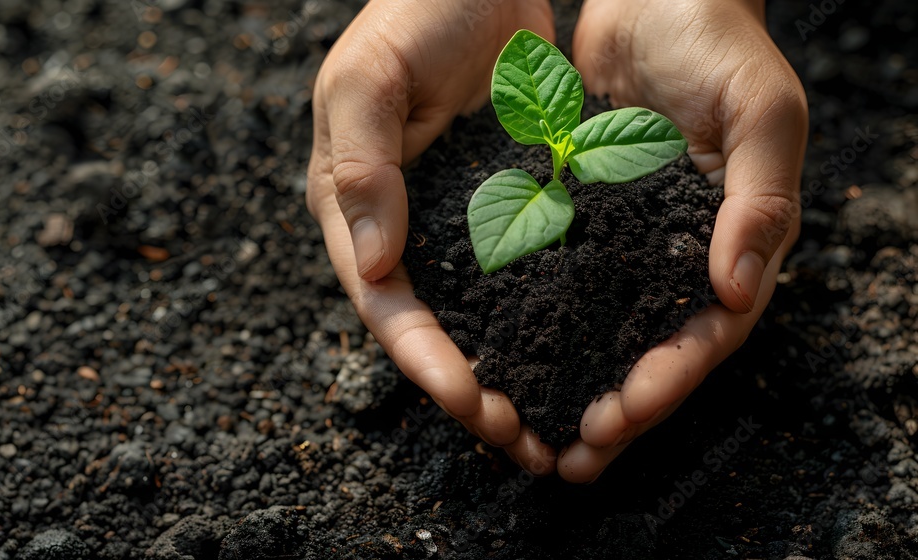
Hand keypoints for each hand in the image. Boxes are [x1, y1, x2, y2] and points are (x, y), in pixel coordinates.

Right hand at [307, 0, 558, 473]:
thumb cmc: (412, 11)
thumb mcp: (367, 79)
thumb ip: (361, 168)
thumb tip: (372, 268)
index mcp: (354, 207)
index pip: (384, 303)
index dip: (422, 359)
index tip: (468, 402)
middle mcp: (403, 227)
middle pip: (433, 328)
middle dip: (470, 390)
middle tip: (518, 440)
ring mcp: (458, 221)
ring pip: (481, 316)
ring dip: (512, 371)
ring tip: (552, 424)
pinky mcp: (507, 205)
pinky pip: (526, 274)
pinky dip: (546, 320)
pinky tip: (584, 354)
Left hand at [555, 0, 808, 481]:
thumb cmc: (720, 45)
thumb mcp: (760, 113)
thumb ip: (760, 199)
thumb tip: (737, 290)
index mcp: (731, 245)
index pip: (706, 336)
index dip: (667, 382)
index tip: (620, 415)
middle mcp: (676, 258)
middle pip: (647, 353)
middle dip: (612, 411)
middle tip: (565, 457)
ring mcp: (624, 244)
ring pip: (596, 333)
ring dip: (564, 385)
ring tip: (522, 431)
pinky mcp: (576, 221)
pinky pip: (553, 282)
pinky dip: (529, 324)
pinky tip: (496, 356)